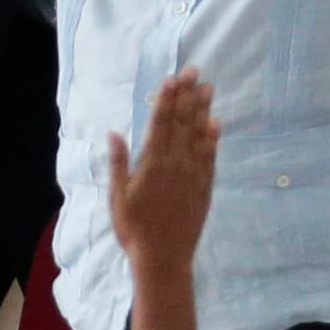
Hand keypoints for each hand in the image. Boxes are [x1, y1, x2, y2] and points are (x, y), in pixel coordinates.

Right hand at [106, 72, 218, 290]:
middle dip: (186, 95)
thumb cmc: (133, 229)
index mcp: (152, 164)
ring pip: (198, 135)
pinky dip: (212, 138)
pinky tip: (215, 123)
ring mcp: (192, 175)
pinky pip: (210, 157)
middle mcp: (175, 164)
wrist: (164, 258)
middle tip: (193, 71)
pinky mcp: (204, 187)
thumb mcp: (117, 196)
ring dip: (202, 110)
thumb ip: (118, 162)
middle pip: (181, 122)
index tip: (171, 78)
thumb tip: (114, 132)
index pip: (160, 123)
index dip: (165, 98)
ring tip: (207, 88)